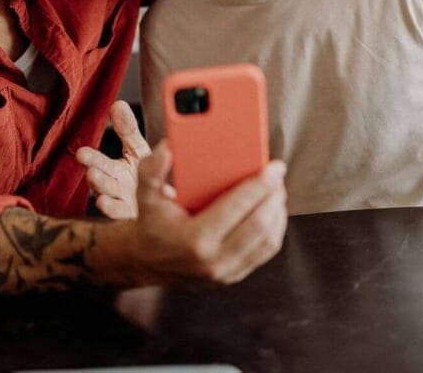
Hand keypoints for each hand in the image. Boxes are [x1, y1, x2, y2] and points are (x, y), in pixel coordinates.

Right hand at [77, 101, 150, 219]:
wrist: (163, 204)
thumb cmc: (146, 175)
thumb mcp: (138, 149)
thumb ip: (127, 129)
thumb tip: (118, 103)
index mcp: (115, 170)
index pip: (100, 162)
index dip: (91, 158)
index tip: (81, 152)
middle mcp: (115, 187)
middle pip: (101, 179)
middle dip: (93, 170)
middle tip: (85, 162)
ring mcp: (122, 202)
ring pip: (108, 195)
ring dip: (101, 187)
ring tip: (94, 176)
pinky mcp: (131, 215)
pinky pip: (120, 212)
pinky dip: (111, 208)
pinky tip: (104, 202)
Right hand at [133, 141, 287, 284]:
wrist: (147, 262)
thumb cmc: (152, 224)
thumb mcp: (145, 195)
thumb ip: (152, 169)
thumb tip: (168, 149)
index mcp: (195, 239)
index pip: (238, 207)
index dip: (260, 184)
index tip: (274, 167)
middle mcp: (214, 259)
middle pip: (260, 225)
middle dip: (274, 196)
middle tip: (277, 175)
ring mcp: (226, 272)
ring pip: (268, 240)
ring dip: (277, 212)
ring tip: (276, 190)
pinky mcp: (234, 275)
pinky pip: (265, 251)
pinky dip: (275, 228)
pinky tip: (272, 210)